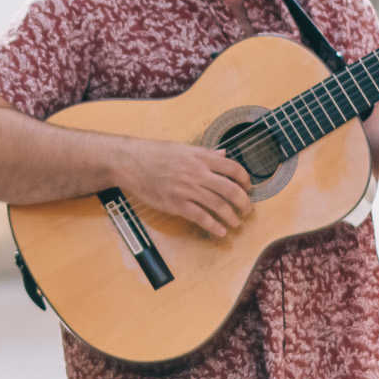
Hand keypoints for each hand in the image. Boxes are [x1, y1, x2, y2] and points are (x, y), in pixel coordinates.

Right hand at [115, 139, 253, 240]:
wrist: (130, 162)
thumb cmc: (154, 153)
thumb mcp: (183, 148)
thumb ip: (206, 153)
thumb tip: (223, 153)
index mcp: (201, 157)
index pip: (233, 168)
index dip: (245, 180)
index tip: (248, 187)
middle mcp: (198, 173)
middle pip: (231, 190)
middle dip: (244, 203)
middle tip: (247, 209)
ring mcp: (187, 190)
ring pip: (219, 206)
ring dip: (232, 217)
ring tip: (236, 223)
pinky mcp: (176, 204)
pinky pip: (201, 217)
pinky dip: (214, 226)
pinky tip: (220, 231)